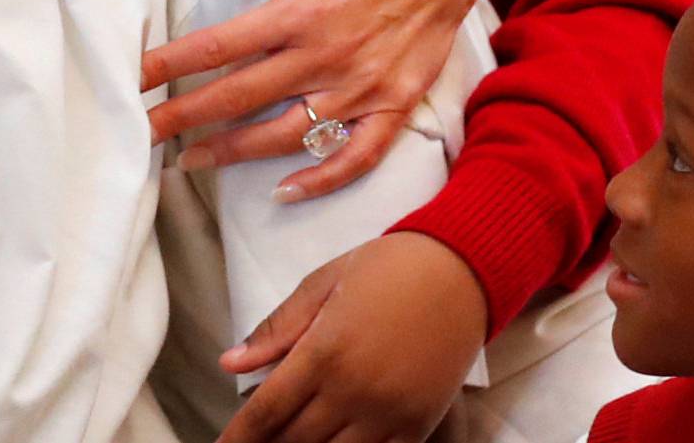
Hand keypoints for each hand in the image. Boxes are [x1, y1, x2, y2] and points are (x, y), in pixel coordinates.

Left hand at [142, 0, 486, 200]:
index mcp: (302, 9)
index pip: (220, 46)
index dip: (171, 66)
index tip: (134, 81)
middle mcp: (328, 55)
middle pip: (241, 97)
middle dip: (184, 117)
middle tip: (139, 134)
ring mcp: (362, 87)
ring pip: (286, 134)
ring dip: (234, 152)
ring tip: (190, 161)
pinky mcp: (394, 104)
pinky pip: (356, 156)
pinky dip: (321, 179)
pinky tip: (285, 191)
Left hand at [216, 233, 487, 442]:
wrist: (462, 268)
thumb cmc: (389, 266)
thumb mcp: (326, 281)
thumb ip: (278, 325)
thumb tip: (231, 362)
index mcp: (325, 350)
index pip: (267, 411)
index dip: (239, 437)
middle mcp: (353, 390)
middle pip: (294, 441)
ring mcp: (387, 413)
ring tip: (291, 442)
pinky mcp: (418, 424)